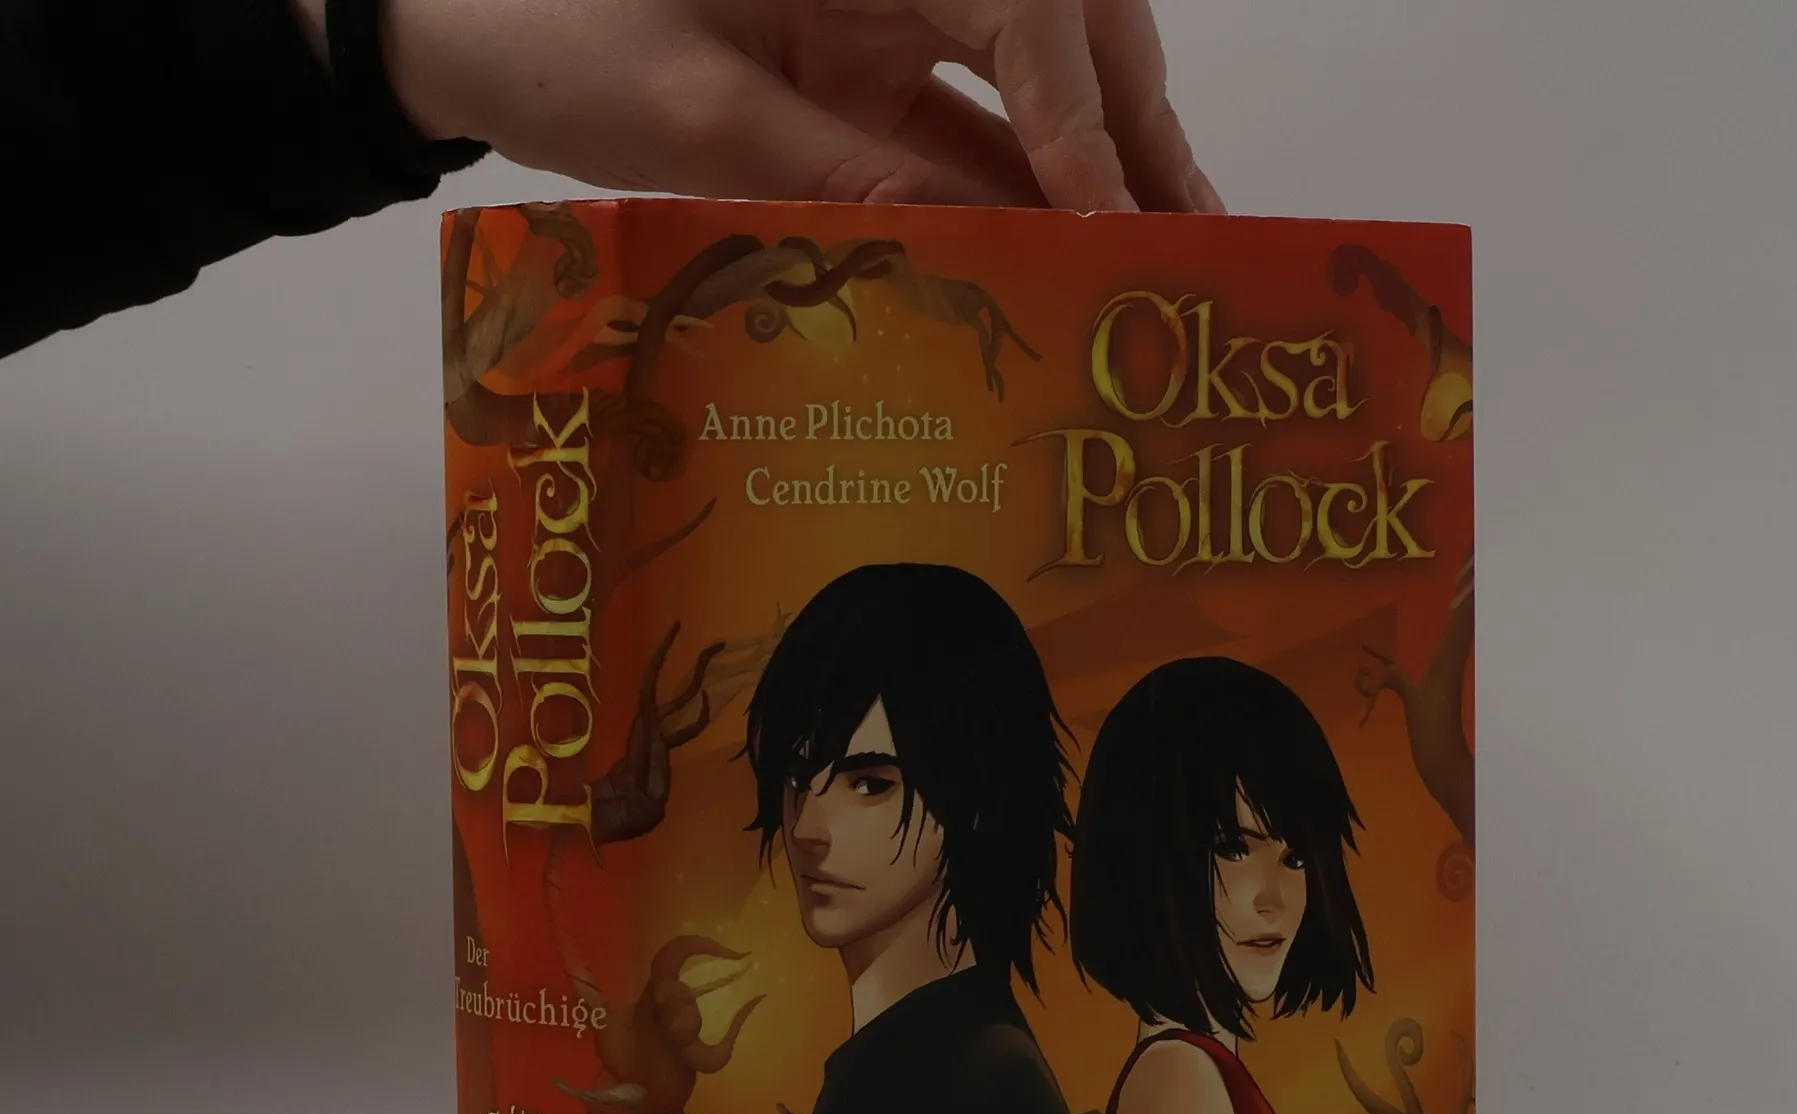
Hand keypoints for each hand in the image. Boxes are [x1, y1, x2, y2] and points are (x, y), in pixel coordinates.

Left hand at [371, 0, 1222, 213]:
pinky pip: (963, 126)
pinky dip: (1020, 189)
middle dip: (1131, 124)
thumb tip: (981, 241)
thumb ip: (841, 175)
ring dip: (1097, 163)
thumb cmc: (548, 31)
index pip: (1018, 3)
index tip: (1105, 211)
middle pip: (1062, 23)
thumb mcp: (695, 115)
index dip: (1077, 108)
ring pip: (1029, 78)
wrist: (455, 21)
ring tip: (1158, 250)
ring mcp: (883, 13)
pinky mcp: (861, 71)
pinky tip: (1063, 253)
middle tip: (1190, 229)